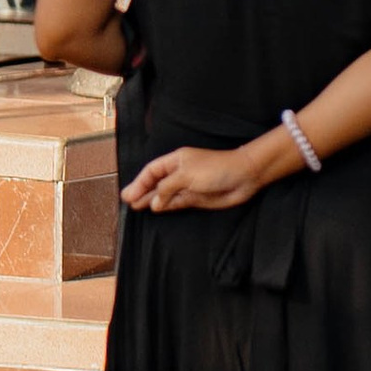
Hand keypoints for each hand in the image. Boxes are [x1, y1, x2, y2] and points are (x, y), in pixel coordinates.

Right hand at [121, 132, 300, 214]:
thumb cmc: (216, 169)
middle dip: (142, 191)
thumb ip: (167, 188)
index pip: (152, 170)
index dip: (139, 182)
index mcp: (176, 160)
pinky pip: (176, 202)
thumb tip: (154, 203)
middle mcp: (180, 173)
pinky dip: (166, 206)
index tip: (129, 194)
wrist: (244, 176)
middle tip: (127, 201)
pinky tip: (155, 209)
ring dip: (151, 200)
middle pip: (156, 182)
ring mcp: (187, 186)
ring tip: (135, 206)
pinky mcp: (195, 198)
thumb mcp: (186, 176)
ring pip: (164, 194)